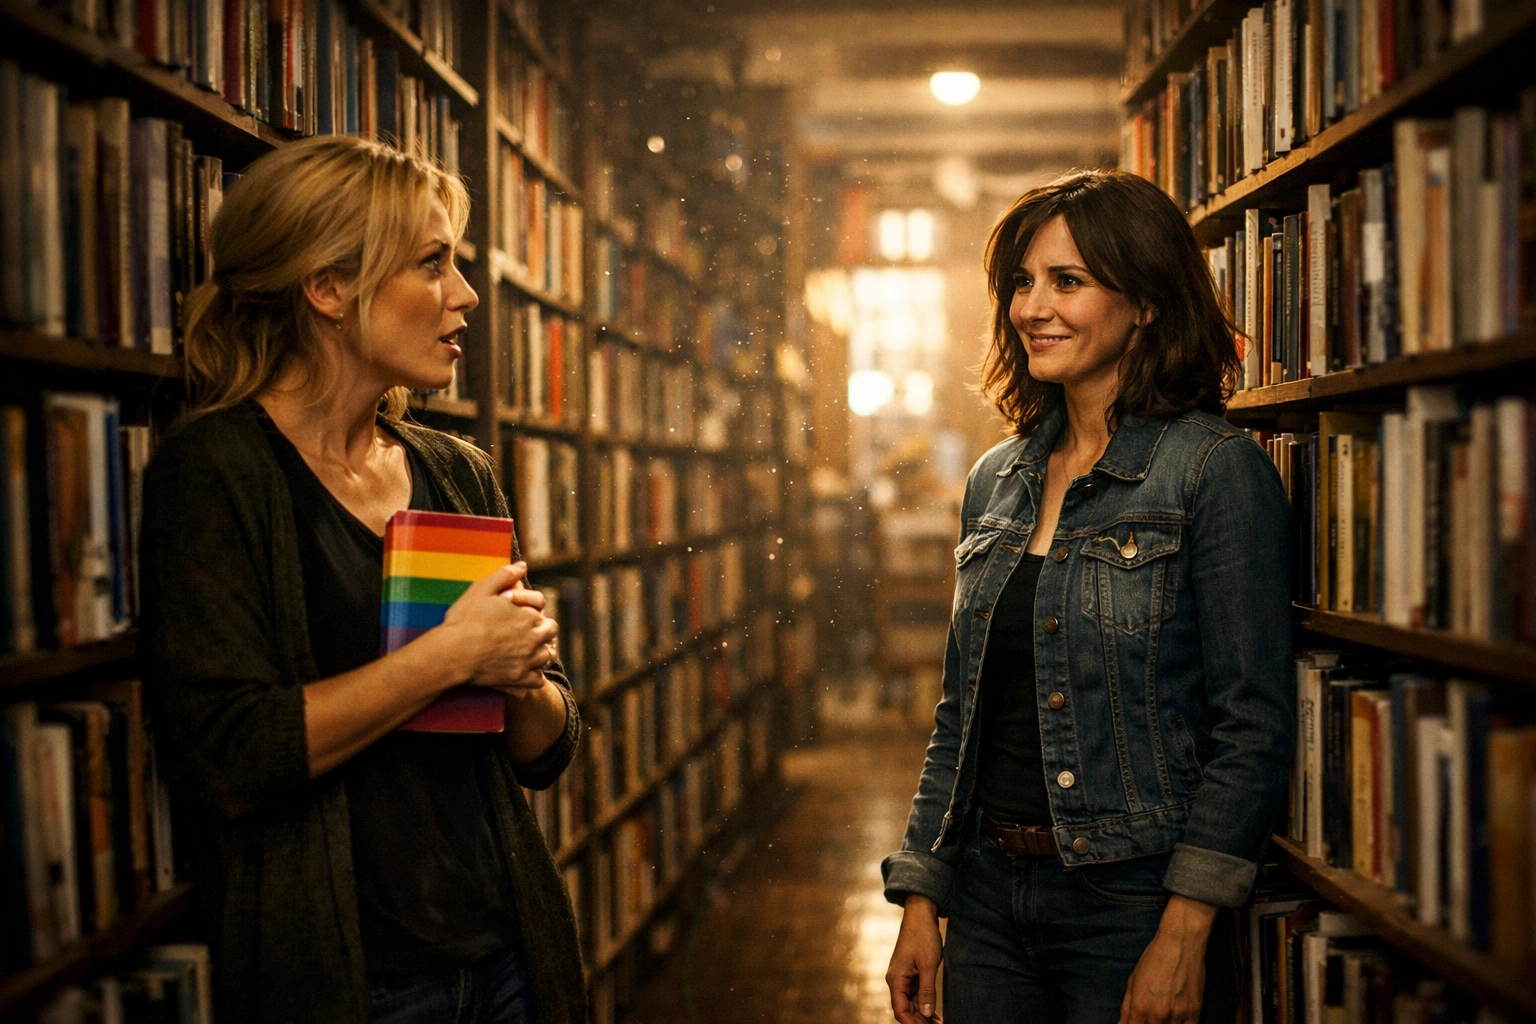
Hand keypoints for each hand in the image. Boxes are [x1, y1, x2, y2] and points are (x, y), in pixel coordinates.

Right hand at [440, 563, 557, 691]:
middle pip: (551, 633)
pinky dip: (535, 675)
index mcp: (528, 615)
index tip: (521, 615)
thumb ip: (504, 575)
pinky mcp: (519, 678)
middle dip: (542, 630)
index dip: (532, 612)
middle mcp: (533, 637)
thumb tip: (522, 566)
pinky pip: (538, 679)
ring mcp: (528, 659)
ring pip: (547, 656)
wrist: (453, 652)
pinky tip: (525, 671)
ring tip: (526, 651)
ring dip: (540, 652)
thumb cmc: (465, 619)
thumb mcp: (481, 589)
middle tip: (527, 632)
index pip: (543, 613)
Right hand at [886, 895, 943, 1023]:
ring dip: (923, 1015)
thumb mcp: (928, 964)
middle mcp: (897, 980)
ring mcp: (904, 977)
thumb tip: (925, 1013)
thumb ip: (926, 990)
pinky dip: (925, 1005)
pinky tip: (935, 1014)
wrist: (921, 915)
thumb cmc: (922, 936)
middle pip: (906, 1009)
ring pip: (911, 1004)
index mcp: (896, 979)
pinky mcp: (911, 973)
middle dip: (920, 1022)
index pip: (900, 1010)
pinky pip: (916, 995)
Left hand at [1118, 895, 1216, 1023]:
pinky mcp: (1195, 1013)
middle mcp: (1159, 1015)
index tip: (1134, 1022)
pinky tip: (1175, 1021)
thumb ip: (1127, 1008)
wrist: (1181, 943)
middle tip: (1148, 1018)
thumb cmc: (1154, 959)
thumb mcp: (1133, 981)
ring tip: (1161, 1018)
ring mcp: (1179, 1016)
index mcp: (1141, 1006)